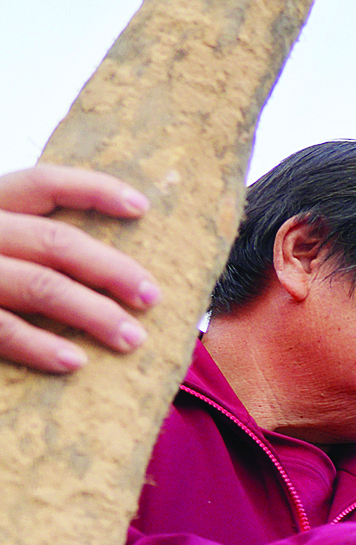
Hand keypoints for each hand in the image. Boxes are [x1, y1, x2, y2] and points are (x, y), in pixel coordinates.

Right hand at [0, 164, 159, 373]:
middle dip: (111, 269)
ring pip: (39, 286)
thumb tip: (102, 263)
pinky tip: (75, 361)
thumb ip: (27, 239)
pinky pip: (0, 328)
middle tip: (152, 297)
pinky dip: (40, 346)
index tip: (142, 207)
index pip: (43, 183)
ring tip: (132, 338)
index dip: (94, 190)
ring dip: (93, 314)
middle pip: (55, 241)